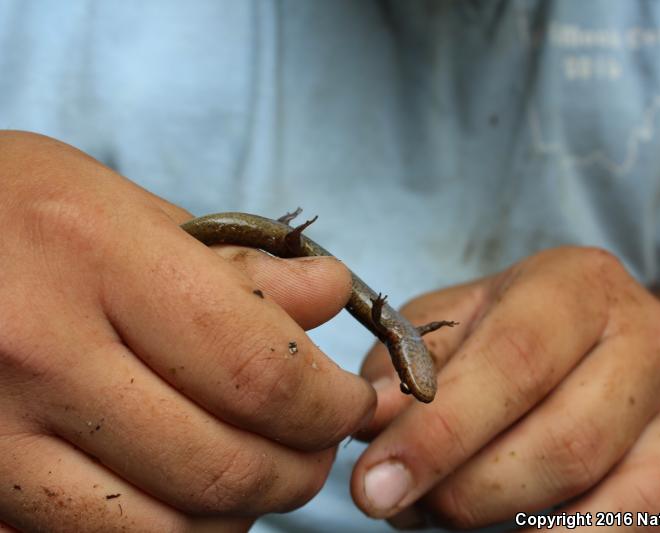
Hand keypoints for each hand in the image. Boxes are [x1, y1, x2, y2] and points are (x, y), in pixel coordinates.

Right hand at [0, 131, 375, 530]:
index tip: (350, 404)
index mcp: (98, 256)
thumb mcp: (122, 205)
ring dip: (241, 513)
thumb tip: (331, 294)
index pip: (261, 369)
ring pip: (166, 527)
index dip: (328, 406)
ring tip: (262, 472)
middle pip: (223, 462)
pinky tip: (187, 495)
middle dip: (300, 469)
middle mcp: (43, 349)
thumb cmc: (9, 210)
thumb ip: (234, 259)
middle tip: (319, 445)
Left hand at [352, 247, 659, 530]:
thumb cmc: (513, 329)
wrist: (605, 332)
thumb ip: (405, 369)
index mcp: (579, 285)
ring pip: (633, 499)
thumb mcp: (452, 324)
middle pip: (569, 441)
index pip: (512, 362)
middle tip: (418, 506)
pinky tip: (551, 532)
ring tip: (472, 518)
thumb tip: (368, 426)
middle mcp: (650, 339)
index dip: (440, 433)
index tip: (377, 485)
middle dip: (474, 494)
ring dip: (537, 530)